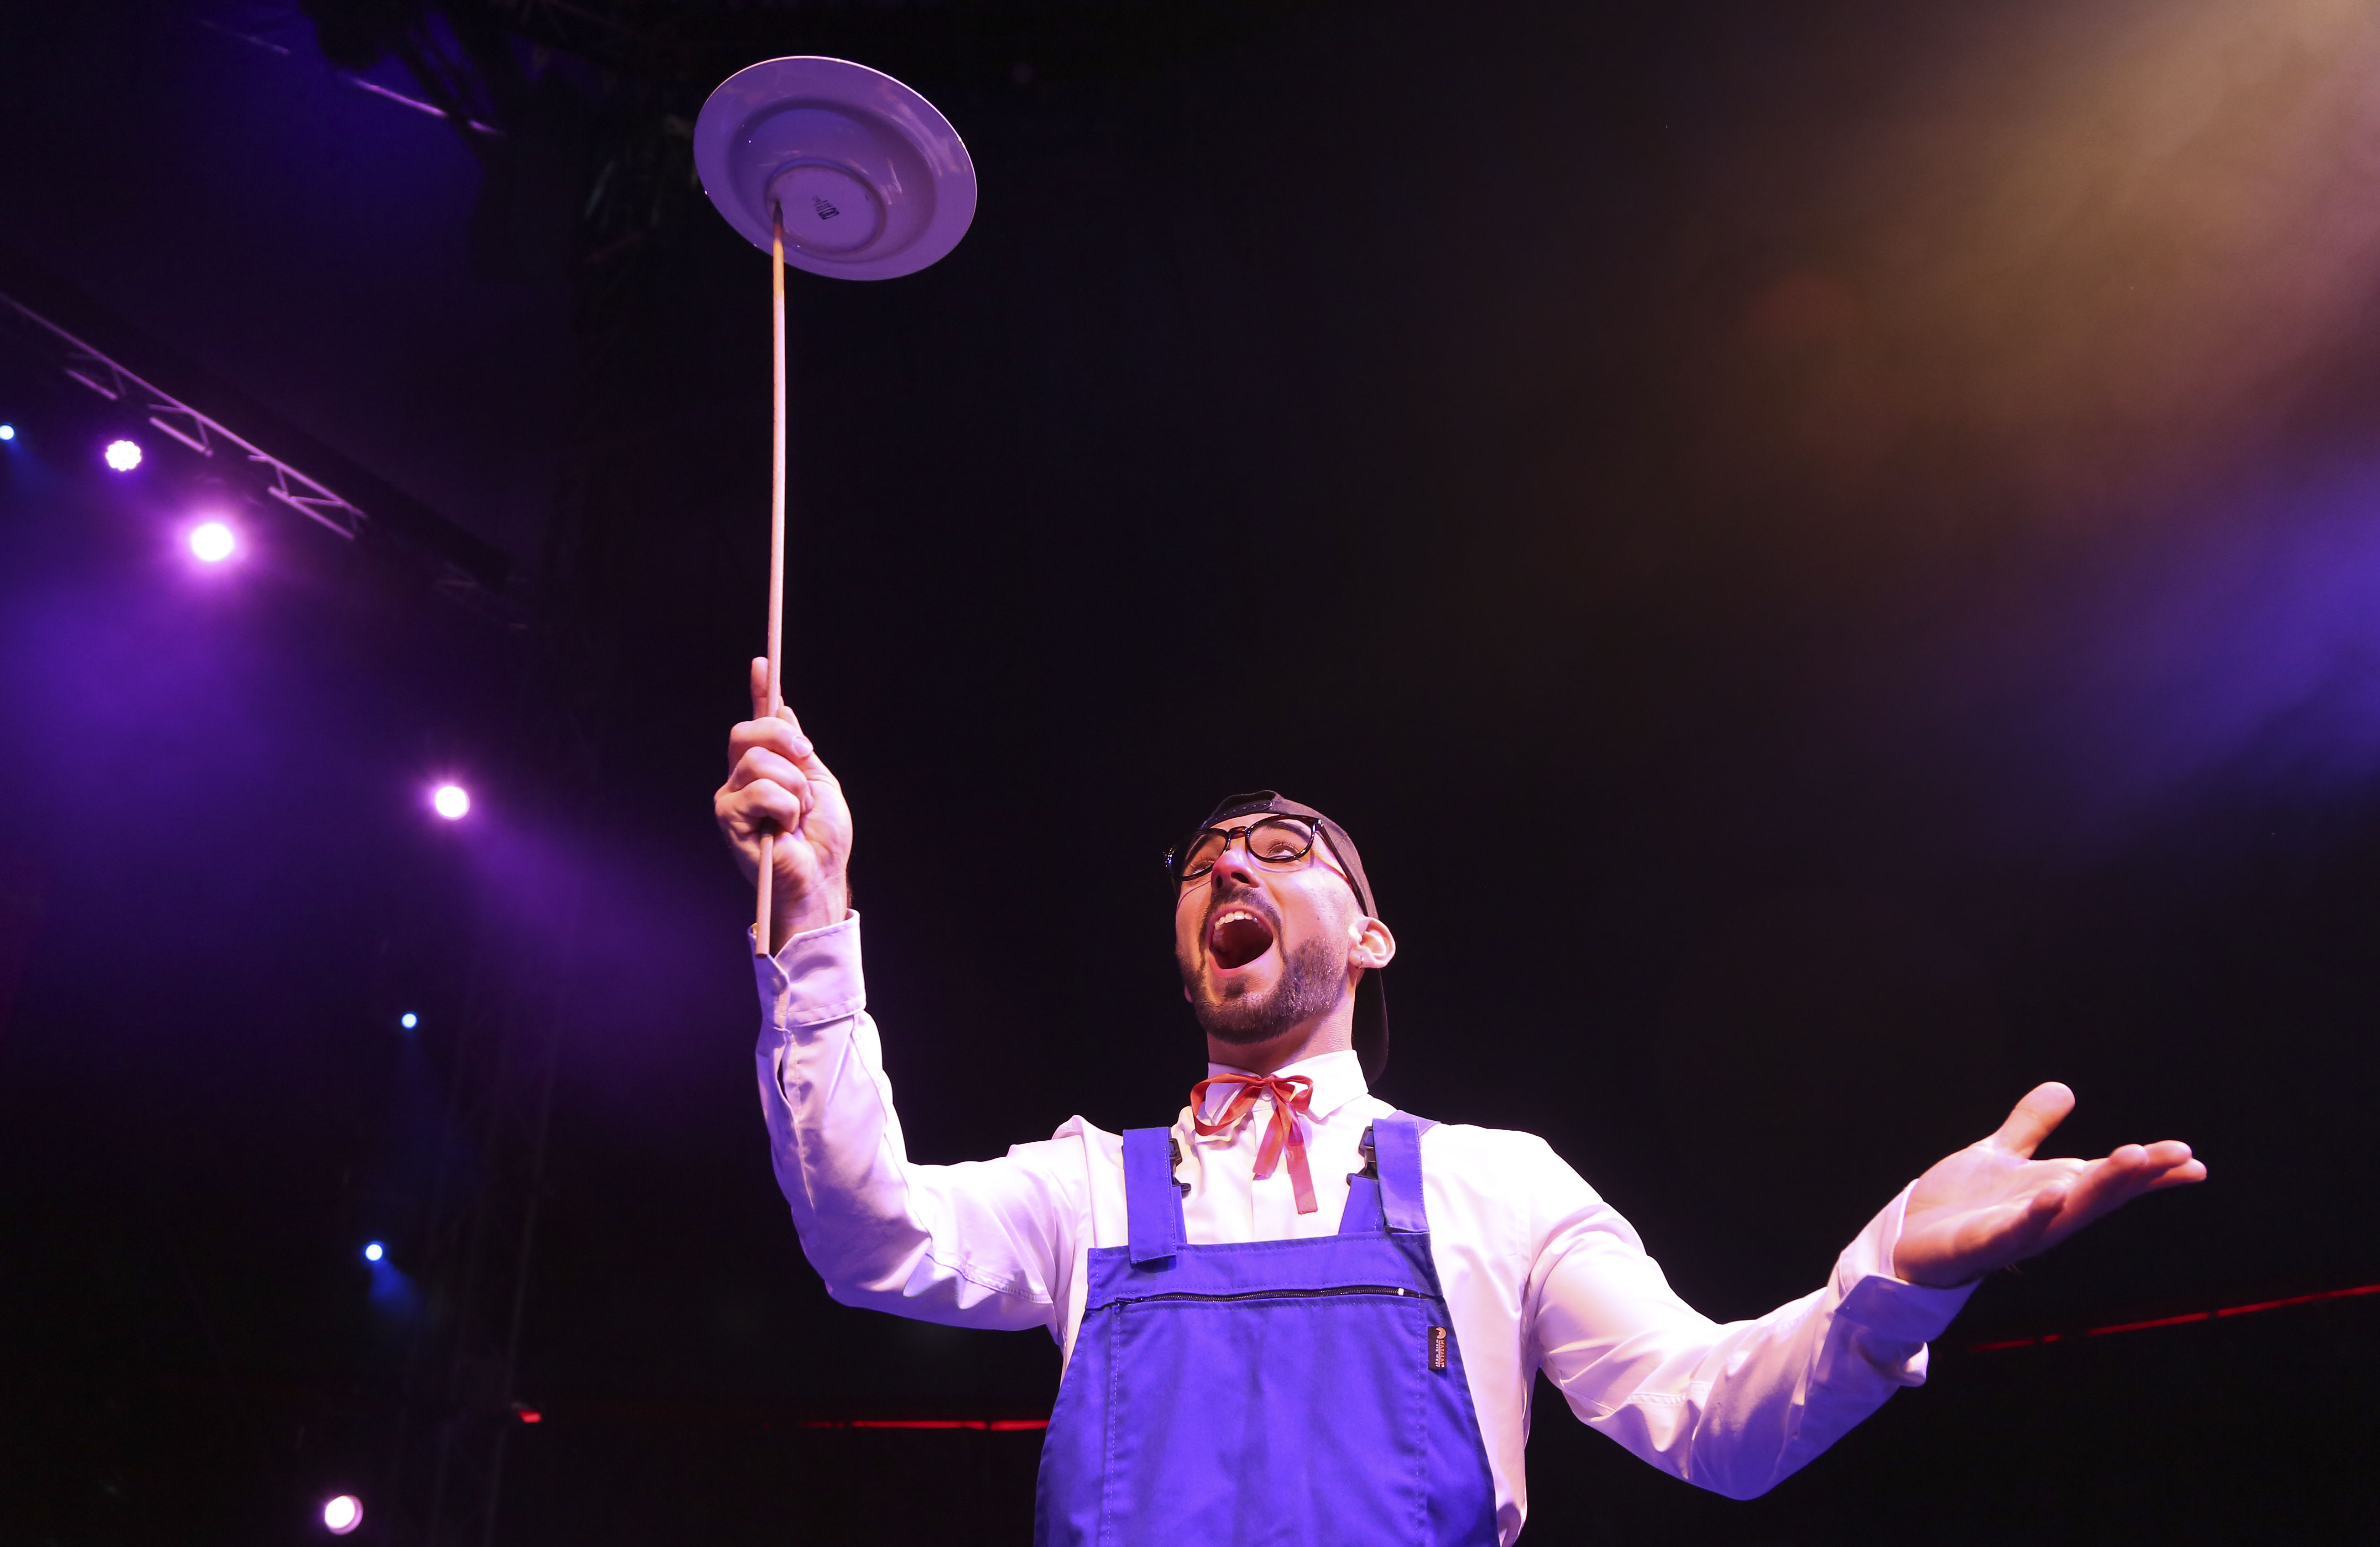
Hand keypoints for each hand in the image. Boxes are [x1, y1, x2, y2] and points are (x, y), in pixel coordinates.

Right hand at [714, 658, 852, 951]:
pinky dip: (786, 807)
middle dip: (785, 741)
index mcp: (763, 768)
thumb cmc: (821, 838)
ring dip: (794, 787)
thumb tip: (783, 707)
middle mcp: (740, 779)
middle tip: (807, 760)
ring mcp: (732, 798)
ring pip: (759, 762)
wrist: (821, 877)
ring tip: (798, 813)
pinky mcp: (729, 820)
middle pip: (749, 732)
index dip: (759, 690)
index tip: (763, 662)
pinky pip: (762, 791)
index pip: (756, 721)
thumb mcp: (819, 782)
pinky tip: (785, 828)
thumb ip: (797, 750)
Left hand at [1892, 1082, 2205, 1287]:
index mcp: (2054, 1192)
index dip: (2150, 1173)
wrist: (1908, 1238)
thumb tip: (2064, 1089)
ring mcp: (2016, 1232)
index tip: (2192, 1161)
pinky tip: (2054, 1194)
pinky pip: (2013, 1232)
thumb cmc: (1961, 1205)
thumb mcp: (1999, 1156)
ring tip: (2131, 1159)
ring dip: (2099, 1187)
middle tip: (2175, 1153)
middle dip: (2135, 1174)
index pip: (2109, 1180)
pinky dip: (2035, 1215)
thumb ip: (2030, 1126)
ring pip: (2066, 1212)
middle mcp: (2044, 1215)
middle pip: (2098, 1193)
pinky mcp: (1980, 1245)